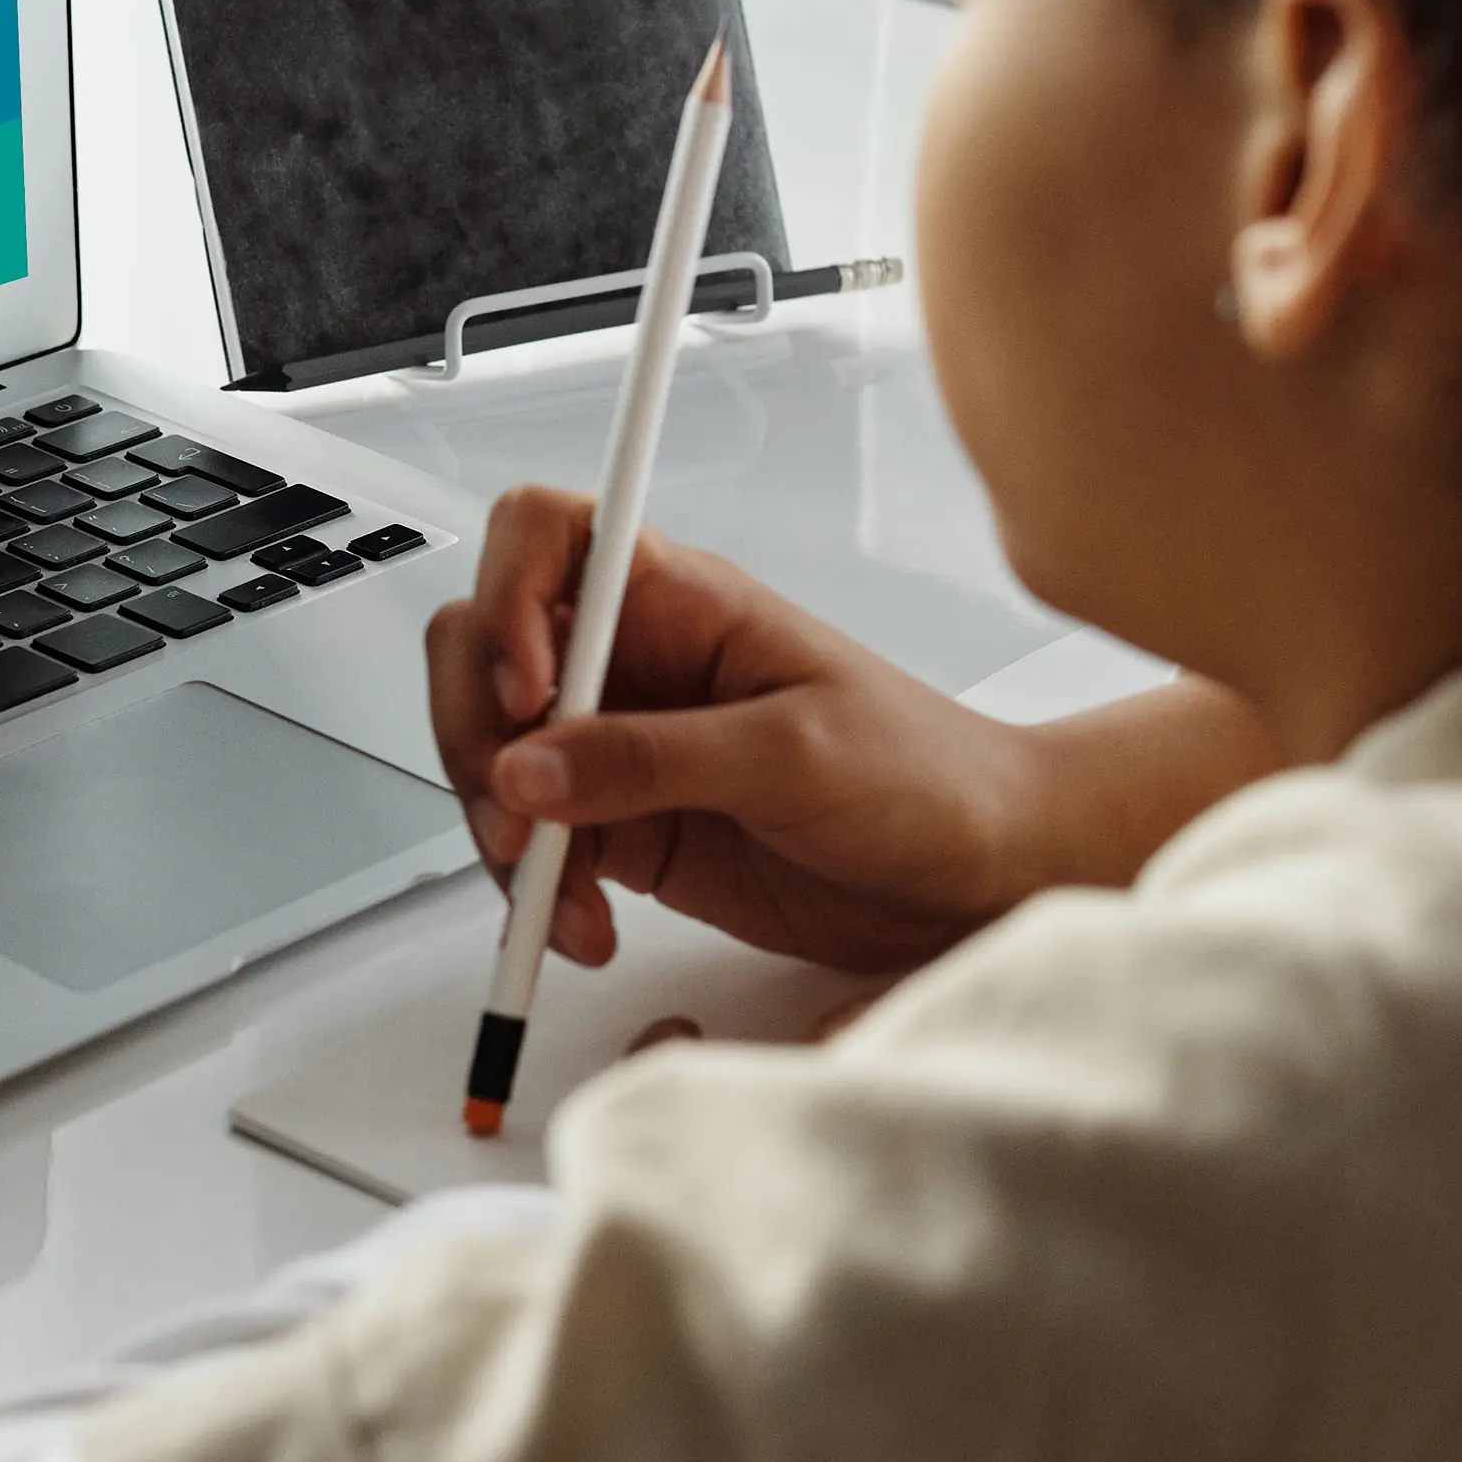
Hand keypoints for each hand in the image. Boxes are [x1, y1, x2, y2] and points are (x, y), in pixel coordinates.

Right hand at [425, 488, 1281, 975]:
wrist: (982, 870)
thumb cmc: (926, 776)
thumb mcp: (792, 755)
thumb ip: (653, 759)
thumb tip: (530, 767)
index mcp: (681, 599)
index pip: (545, 537)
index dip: (511, 598)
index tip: (527, 692)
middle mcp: (636, 660)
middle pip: (485, 653)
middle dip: (478, 737)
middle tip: (519, 816)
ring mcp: (622, 746)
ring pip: (494, 759)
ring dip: (503, 833)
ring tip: (560, 895)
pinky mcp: (624, 826)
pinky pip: (534, 848)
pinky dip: (536, 894)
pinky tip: (583, 925)